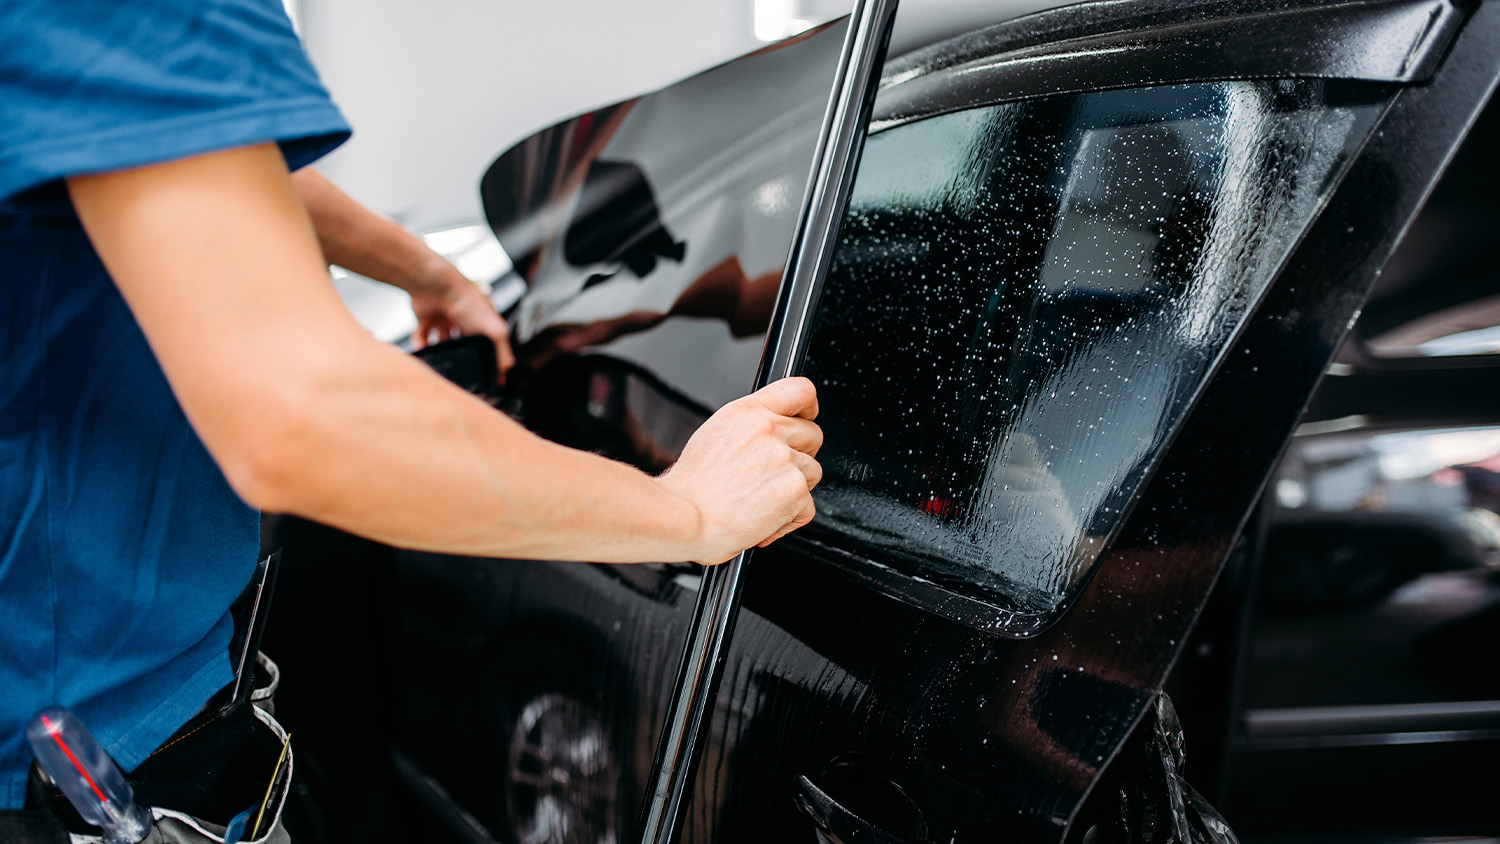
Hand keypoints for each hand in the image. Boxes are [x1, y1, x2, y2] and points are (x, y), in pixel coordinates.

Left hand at [409, 263, 515, 383]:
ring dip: (441, 351)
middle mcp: (464, 318)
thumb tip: (507, 369)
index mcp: (483, 320)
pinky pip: (422, 335)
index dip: (489, 359)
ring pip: (443, 341)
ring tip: (439, 362)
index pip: (489, 343)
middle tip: (460, 371)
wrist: (437, 285)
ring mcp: (445, 318)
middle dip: (463, 356)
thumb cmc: (467, 301)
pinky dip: (422, 344)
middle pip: (465, 343)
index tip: (488, 377)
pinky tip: (424, 351)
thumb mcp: (494, 329)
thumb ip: (502, 350)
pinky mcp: (426, 317)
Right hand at [656, 377, 822, 564]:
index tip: (806, 418)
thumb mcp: (712, 437)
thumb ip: (748, 428)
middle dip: (800, 457)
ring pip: (812, 472)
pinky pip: (807, 507)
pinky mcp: (794, 489)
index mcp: (747, 413)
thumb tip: (771, 433)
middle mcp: (768, 429)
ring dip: (793, 490)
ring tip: (760, 502)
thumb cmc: (690, 490)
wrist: (684, 520)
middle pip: (812, 435)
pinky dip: (789, 519)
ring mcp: (784, 458)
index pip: (799, 391)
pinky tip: (762, 520)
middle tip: (772, 476)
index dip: (808, 408)